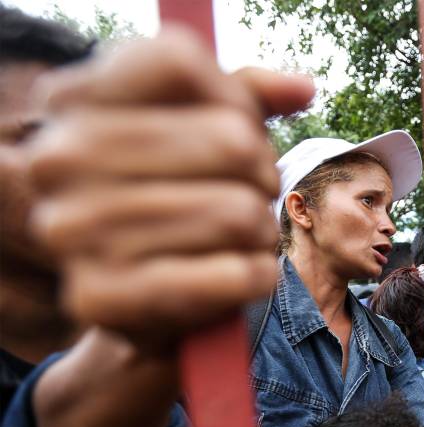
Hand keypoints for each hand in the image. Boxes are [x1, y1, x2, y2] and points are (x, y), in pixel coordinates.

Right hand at [26, 28, 314, 348]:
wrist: (134, 301)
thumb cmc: (176, 201)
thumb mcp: (200, 131)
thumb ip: (245, 97)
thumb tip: (302, 88)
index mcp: (72, 101)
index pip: (180, 63)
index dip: (237, 101)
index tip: (240, 133)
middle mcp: (57, 159)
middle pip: (231, 141)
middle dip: (263, 176)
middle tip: (249, 198)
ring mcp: (71, 231)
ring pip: (240, 213)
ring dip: (261, 233)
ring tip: (238, 242)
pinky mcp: (101, 298)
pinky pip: (236, 275)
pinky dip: (258, 277)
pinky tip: (240, 278)